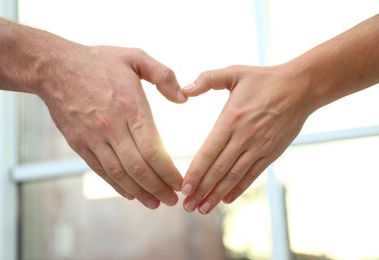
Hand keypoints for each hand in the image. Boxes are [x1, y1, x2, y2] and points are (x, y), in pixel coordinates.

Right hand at [38, 45, 186, 208]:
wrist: (54, 68)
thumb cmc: (99, 61)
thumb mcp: (136, 57)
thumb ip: (164, 75)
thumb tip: (184, 98)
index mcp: (131, 107)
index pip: (154, 150)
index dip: (169, 172)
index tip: (180, 183)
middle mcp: (112, 127)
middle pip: (139, 168)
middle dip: (158, 188)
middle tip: (173, 200)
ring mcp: (93, 138)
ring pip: (120, 174)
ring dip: (140, 192)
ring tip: (155, 203)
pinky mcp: (79, 144)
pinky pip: (100, 170)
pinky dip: (116, 185)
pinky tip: (130, 194)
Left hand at [181, 65, 311, 213]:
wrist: (300, 87)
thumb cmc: (264, 79)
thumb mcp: (234, 72)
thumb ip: (207, 79)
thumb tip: (184, 89)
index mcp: (231, 120)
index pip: (208, 152)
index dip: (195, 172)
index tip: (184, 188)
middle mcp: (243, 138)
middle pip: (218, 169)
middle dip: (201, 190)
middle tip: (187, 206)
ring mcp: (259, 148)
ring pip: (234, 176)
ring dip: (217, 194)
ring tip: (203, 209)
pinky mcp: (271, 153)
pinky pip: (252, 175)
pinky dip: (239, 188)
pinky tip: (227, 199)